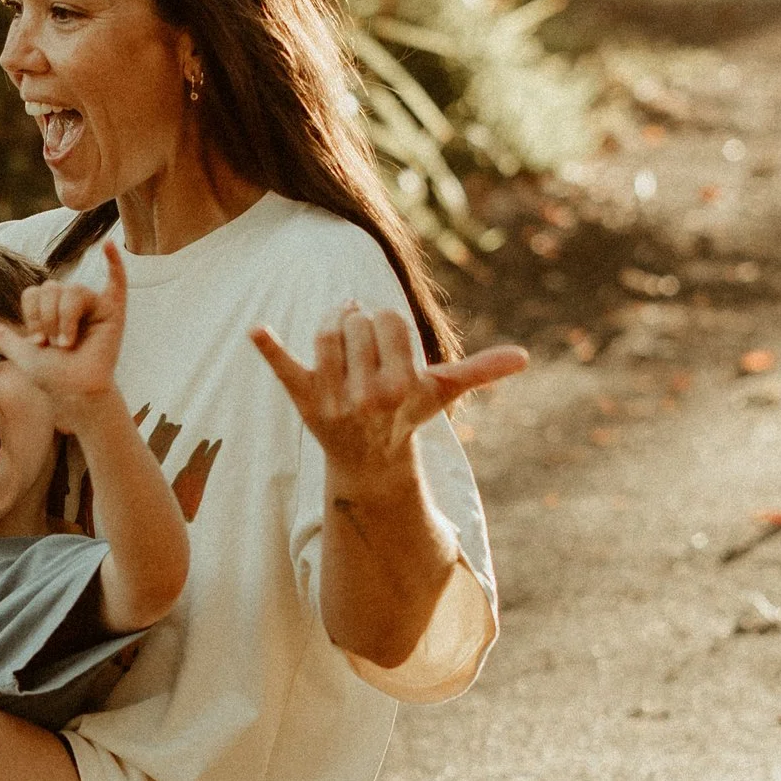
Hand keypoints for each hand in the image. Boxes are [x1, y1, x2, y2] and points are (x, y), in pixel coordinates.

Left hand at [13, 238, 128, 423]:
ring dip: (63, 318)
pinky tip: (109, 245)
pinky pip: (117, 279)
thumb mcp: (24, 355)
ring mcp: (94, 305)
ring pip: (71, 290)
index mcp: (52, 309)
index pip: (34, 292)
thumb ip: (6, 339)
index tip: (37, 342)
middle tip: (55, 345)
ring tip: (67, 342)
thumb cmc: (53, 376)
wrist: (74, 393)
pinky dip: (115, 261)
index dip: (31, 315)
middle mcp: (72, 303)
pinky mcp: (113, 311)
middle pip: (51, 288)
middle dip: (46, 318)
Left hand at [253, 307, 525, 489]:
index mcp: (402, 385)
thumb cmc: (408, 414)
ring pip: (326, 333)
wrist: (369, 460)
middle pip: (357, 322)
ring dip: (333, 322)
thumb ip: (481, 371)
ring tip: (340, 327)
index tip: (387, 342)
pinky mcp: (303, 400)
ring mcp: (332, 399)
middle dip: (360, 323)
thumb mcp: (442, 392)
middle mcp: (367, 395)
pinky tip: (256, 331)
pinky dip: (270, 348)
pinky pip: (284, 368)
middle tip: (364, 344)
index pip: (388, 321)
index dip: (386, 324)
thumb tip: (524, 358)